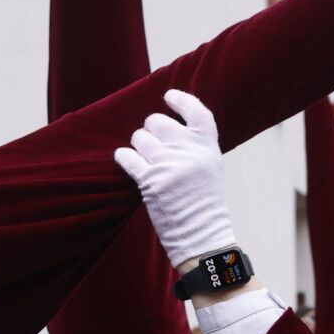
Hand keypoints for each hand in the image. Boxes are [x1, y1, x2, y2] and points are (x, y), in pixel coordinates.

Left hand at [113, 89, 234, 269]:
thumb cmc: (204, 205)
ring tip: (145, 162)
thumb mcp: (210, 168)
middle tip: (151, 145)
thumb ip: (194, 146)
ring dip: (137, 146)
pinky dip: (123, 158)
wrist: (203, 237)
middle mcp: (189, 151)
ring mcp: (169, 165)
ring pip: (139, 137)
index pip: (196, 111)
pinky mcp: (150, 181)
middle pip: (158, 121)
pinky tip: (125, 161)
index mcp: (208, 147)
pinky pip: (126, 157)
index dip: (181, 100)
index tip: (168, 96)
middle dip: (150, 130)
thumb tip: (168, 127)